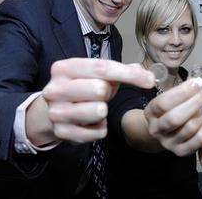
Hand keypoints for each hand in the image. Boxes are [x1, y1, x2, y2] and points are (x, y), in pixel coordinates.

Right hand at [37, 58, 154, 143]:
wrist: (51, 113)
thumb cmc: (81, 89)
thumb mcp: (98, 75)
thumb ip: (124, 71)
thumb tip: (148, 75)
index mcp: (64, 68)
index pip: (102, 68)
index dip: (129, 74)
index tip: (150, 80)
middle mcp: (55, 89)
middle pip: (99, 89)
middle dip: (108, 92)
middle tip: (101, 94)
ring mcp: (56, 112)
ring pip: (99, 111)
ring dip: (103, 111)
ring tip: (95, 108)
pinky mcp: (62, 133)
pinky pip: (98, 131)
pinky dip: (100, 128)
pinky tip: (91, 122)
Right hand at [144, 77, 201, 155]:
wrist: (164, 131)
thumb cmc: (171, 108)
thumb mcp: (169, 98)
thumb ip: (180, 91)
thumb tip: (197, 83)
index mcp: (150, 112)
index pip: (163, 103)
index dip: (182, 92)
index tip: (198, 82)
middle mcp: (156, 129)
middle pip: (175, 117)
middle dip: (195, 102)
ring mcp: (167, 142)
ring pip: (188, 128)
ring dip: (200, 114)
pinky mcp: (180, 151)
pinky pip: (197, 140)